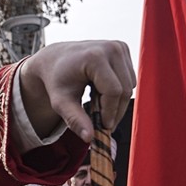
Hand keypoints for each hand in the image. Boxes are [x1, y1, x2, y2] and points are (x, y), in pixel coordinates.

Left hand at [18, 41, 135, 141]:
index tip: (102, 127)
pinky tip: (101, 92)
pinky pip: (129, 78)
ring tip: (96, 105)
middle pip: (125, 89)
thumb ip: (75, 120)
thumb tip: (89, 139)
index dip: (110, 112)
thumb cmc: (56, 79)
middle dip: (115, 110)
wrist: (55, 59)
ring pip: (130, 85)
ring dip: (117, 102)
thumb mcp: (61, 102)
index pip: (114, 91)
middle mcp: (111, 48)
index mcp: (95, 57)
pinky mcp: (123, 49)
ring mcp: (119, 46)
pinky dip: (118, 91)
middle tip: (102, 123)